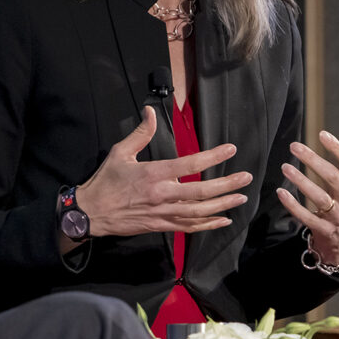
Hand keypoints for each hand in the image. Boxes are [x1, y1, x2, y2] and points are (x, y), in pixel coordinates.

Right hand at [76, 106, 251, 237]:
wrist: (92, 213)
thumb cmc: (105, 181)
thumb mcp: (120, 153)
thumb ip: (139, 133)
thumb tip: (150, 112)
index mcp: (153, 173)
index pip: (190, 164)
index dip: (213, 157)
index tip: (230, 150)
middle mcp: (162, 194)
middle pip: (201, 191)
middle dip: (227, 184)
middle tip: (246, 177)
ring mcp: (162, 213)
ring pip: (199, 211)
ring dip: (223, 205)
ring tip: (240, 197)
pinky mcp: (160, 225)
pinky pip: (189, 227)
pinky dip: (208, 225)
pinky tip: (223, 220)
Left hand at [276, 124, 338, 265]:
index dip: (338, 148)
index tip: (321, 134)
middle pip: (333, 178)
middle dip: (314, 161)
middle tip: (294, 147)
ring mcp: (338, 217)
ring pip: (321, 198)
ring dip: (302, 181)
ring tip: (284, 167)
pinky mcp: (324, 231)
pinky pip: (307, 218)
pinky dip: (293, 206)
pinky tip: (280, 193)